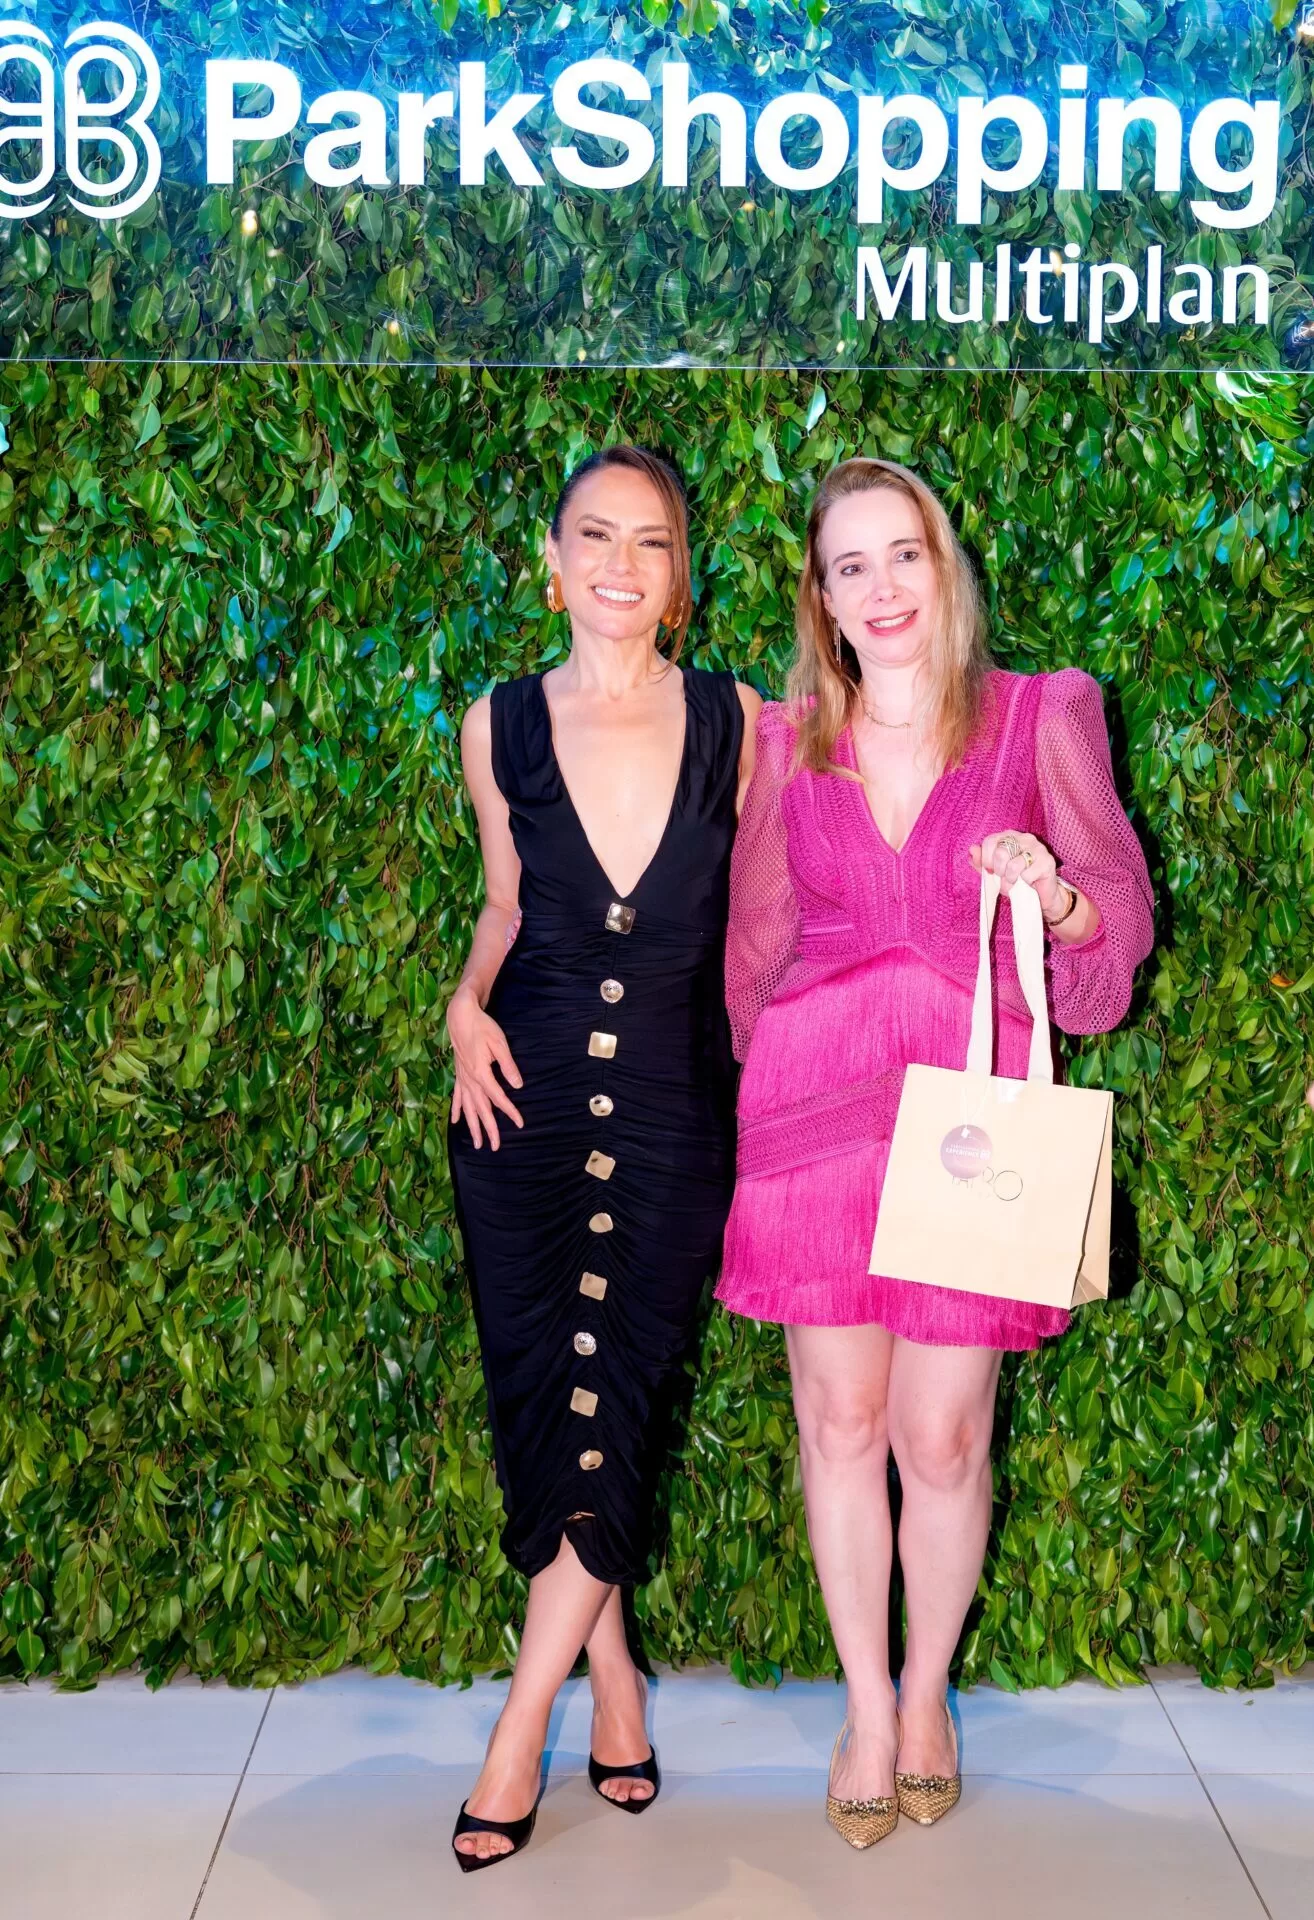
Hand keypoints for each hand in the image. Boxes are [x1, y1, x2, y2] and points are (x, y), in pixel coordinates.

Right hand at [446, 983, 523, 1149]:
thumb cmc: (482, 1027)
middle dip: (489, 1129)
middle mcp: (470, 1080)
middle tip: (495, 1146)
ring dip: (472, 1126)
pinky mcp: (458, 1074)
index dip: (510, 1111)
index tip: (520, 1123)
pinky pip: (456, 1096)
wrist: (460, 1015)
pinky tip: (455, 1122)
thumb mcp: (500, 1044)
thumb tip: (517, 1085)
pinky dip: (456, 1110)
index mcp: (481, 1073)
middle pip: (481, 1109)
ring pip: (467, 1108)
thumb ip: (508, 1066)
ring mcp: (462, 1078)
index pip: (498, 1098)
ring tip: (477, 1143)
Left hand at [970, 831, 1068, 922]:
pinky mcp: (1047, 862)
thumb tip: (972, 850)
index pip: (990, 841)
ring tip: (1015, 883)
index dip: (986, 860)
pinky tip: (1028, 883)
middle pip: (1001, 853)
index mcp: (1009, 836)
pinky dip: (1024, 884)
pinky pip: (1027, 875)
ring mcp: (1037, 848)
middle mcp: (1024, 838)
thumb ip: (981, 861)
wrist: (1040, 895)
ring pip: (1013, 866)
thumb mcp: (994, 872)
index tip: (990, 871)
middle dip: (999, 871)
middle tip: (1005, 877)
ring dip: (1010, 880)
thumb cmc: (1016, 880)